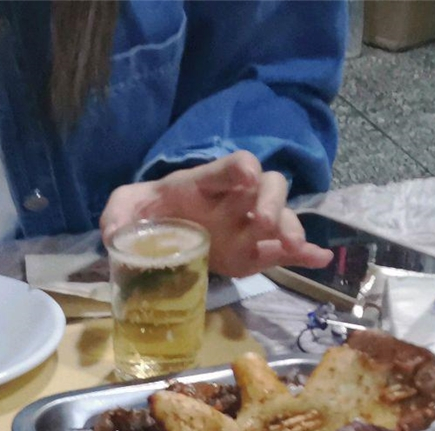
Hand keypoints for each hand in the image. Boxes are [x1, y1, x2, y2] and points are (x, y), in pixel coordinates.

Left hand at [99, 151, 333, 278]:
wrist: (158, 229)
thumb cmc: (148, 211)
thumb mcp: (125, 208)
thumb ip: (119, 215)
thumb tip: (114, 234)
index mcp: (206, 183)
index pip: (230, 166)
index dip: (240, 169)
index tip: (245, 177)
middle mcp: (236, 199)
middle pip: (267, 186)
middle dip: (269, 202)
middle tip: (262, 224)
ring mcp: (249, 225)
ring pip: (282, 217)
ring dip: (289, 229)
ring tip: (292, 246)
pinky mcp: (256, 251)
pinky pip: (284, 250)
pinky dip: (305, 254)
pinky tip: (320, 261)